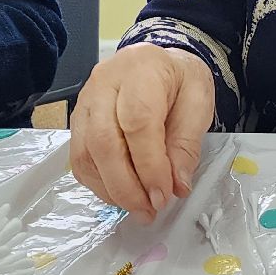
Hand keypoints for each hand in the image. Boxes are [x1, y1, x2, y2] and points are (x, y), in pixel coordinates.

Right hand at [69, 43, 214, 222]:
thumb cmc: (180, 81)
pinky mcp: (77, 120)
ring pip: (86, 153)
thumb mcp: (198, 103)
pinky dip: (99, 184)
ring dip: (111, 190)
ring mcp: (84, 101)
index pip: (137, 122)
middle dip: (126, 185)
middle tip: (149, 210)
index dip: (149, 165)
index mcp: (141, 69)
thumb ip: (187, 144)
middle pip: (103, 140)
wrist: (158, 64)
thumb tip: (176, 186)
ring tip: (139, 208)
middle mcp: (104, 82)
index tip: (163, 195)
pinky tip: (122, 194)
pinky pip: (79, 159)